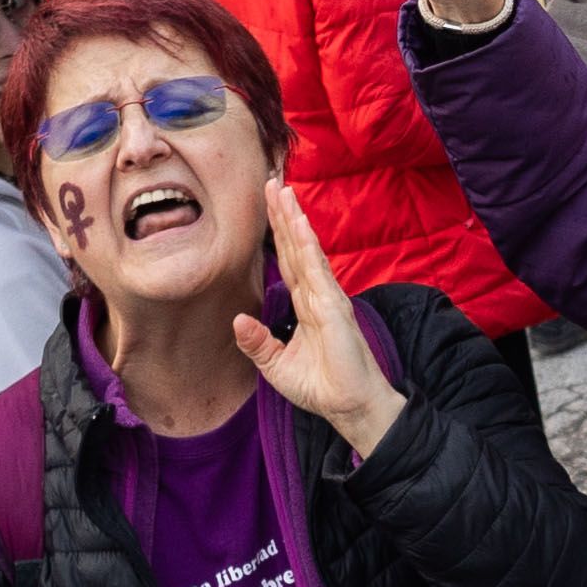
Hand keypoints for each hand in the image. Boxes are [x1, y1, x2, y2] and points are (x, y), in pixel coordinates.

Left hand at [234, 185, 404, 460]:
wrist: (349, 406)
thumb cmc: (321, 387)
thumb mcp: (276, 365)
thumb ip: (257, 342)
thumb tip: (237, 320)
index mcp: (305, 305)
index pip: (288, 260)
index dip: (278, 232)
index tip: (268, 203)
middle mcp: (317, 294)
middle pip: (296, 246)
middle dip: (283, 214)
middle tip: (271, 181)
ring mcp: (327, 298)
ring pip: (306, 251)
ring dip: (294, 220)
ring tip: (283, 191)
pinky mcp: (334, 308)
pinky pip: (317, 270)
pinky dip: (308, 246)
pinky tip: (300, 225)